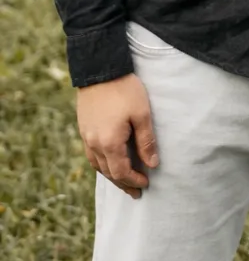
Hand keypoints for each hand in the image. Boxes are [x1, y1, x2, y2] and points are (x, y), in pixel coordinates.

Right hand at [77, 75, 158, 199]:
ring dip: (111, 175)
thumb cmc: (125, 90)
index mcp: (109, 143)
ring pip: (98, 165)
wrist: (100, 69)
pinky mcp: (83, 128)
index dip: (134, 180)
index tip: (147, 184)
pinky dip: (102, 164)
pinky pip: (91, 154)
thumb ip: (146, 141)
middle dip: (123, 183)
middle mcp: (94, 144)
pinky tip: (109, 162)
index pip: (121, 172)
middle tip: (136, 192)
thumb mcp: (142, 114)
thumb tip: (152, 164)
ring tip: (123, 182)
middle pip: (108, 172)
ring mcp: (86, 136)